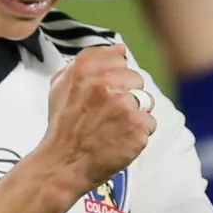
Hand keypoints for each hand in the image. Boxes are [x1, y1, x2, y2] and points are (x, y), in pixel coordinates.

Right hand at [37, 44, 155, 195]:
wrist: (62, 163)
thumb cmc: (63, 126)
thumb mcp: (62, 85)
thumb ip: (88, 60)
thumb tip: (118, 48)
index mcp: (86, 69)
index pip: (119, 58)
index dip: (114, 77)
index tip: (104, 92)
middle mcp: (106, 83)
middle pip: (136, 79)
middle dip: (127, 95)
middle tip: (108, 114)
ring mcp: (124, 105)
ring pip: (146, 100)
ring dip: (135, 114)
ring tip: (115, 127)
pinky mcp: (137, 127)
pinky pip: (150, 123)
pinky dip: (138, 134)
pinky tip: (120, 139)